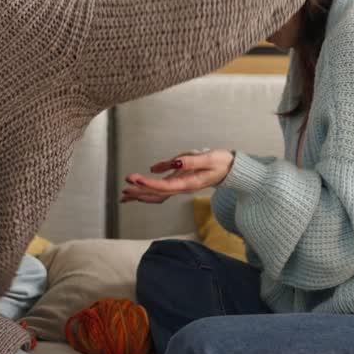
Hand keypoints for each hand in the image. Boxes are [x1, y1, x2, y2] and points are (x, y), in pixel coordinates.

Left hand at [119, 149, 235, 203]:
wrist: (230, 170)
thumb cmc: (221, 162)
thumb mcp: (209, 158)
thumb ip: (191, 161)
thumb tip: (174, 163)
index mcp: (188, 184)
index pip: (164, 186)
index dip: (148, 184)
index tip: (134, 179)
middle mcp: (182, 188)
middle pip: (157, 194)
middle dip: (140, 192)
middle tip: (123, 189)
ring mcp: (180, 187)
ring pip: (157, 195)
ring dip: (141, 195)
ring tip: (124, 195)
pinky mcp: (179, 182)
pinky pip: (161, 190)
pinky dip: (148, 191)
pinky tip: (139, 187)